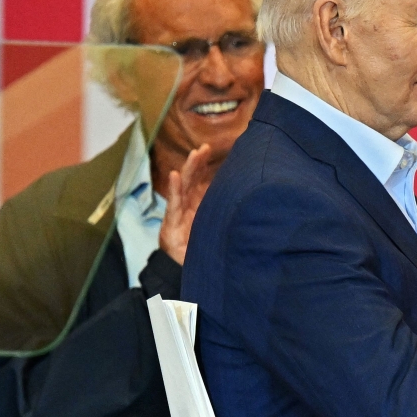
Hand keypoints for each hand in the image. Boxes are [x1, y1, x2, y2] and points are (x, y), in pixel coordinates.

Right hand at [159, 144, 212, 264]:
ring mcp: (178, 213)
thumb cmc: (202, 245)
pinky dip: (173, 189)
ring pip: (183, 187)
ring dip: (188, 169)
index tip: (211, 149)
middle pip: (192, 179)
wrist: (184, 268)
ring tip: (194, 155)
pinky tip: (174, 176)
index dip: (204, 165)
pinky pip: (173, 204)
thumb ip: (224, 210)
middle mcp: (187, 205)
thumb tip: (244, 195)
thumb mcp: (216, 225)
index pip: (200, 179)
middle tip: (205, 148)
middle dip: (198, 162)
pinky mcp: (171, 224)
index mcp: (198, 203)